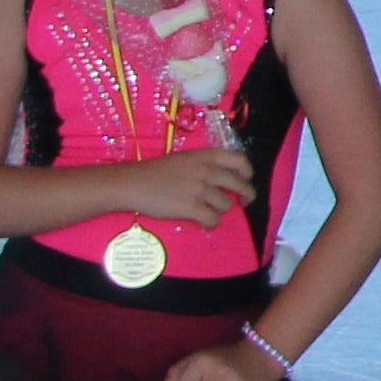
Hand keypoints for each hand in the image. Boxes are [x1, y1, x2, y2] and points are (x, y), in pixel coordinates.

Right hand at [116, 143, 257, 228]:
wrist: (133, 184)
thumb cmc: (155, 172)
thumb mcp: (185, 159)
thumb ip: (205, 165)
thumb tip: (223, 179)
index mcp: (206, 156)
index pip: (240, 160)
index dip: (247, 172)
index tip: (244, 180)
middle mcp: (207, 171)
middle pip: (240, 185)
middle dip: (245, 196)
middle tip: (242, 203)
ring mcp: (200, 190)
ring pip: (226, 205)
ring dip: (220, 211)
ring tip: (209, 212)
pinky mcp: (191, 208)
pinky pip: (213, 219)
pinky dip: (211, 224)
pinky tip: (204, 223)